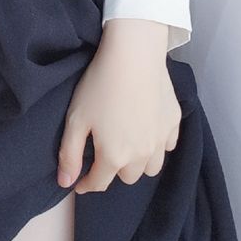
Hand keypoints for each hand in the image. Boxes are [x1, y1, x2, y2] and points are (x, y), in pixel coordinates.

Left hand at [57, 20, 181, 193]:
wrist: (134, 56)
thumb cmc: (99, 86)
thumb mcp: (75, 119)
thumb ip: (69, 155)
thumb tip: (66, 183)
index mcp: (114, 156)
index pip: (99, 183)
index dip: (87, 184)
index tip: (81, 181)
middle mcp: (141, 155)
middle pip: (128, 177)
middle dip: (114, 171)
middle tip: (105, 153)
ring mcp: (161, 139)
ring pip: (152, 167)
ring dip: (139, 163)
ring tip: (129, 146)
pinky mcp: (174, 122)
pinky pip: (167, 145)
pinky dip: (157, 145)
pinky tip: (148, 130)